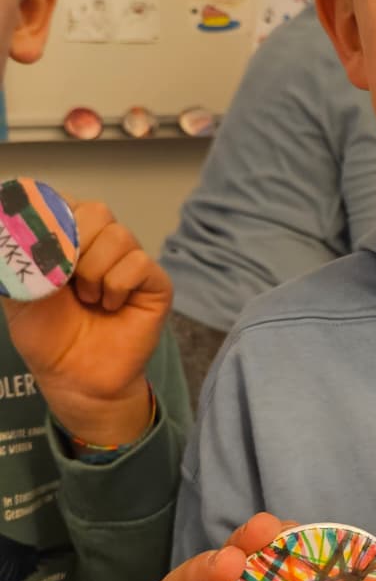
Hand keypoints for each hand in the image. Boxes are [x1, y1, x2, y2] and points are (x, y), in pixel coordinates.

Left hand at [1, 199, 169, 445]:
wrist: (74, 378)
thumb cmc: (46, 337)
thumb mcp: (16, 292)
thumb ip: (15, 257)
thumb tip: (6, 219)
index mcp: (69, 240)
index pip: (66, 202)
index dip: (53, 217)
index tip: (40, 244)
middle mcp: (101, 244)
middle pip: (97, 211)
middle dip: (75, 245)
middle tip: (65, 281)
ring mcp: (130, 262)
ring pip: (119, 236)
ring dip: (94, 271)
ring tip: (87, 299)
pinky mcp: (155, 283)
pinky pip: (139, 264)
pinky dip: (116, 286)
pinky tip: (110, 306)